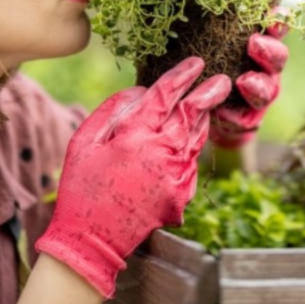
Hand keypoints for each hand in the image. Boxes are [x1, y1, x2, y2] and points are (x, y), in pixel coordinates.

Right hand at [34, 57, 230, 296]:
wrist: (92, 241)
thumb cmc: (82, 187)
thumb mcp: (84, 143)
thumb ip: (111, 110)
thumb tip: (140, 90)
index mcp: (135, 135)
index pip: (165, 95)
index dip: (182, 75)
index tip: (196, 62)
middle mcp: (161, 152)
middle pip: (193, 113)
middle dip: (209, 92)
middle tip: (222, 79)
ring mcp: (176, 175)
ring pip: (197, 138)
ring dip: (204, 119)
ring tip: (208, 104)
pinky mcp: (182, 195)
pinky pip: (192, 163)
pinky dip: (191, 148)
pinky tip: (188, 142)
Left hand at [209, 25, 288, 148]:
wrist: (193, 106)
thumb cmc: (198, 61)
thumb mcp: (197, 36)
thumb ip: (197, 16)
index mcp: (255, 40)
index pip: (273, 26)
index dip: (278, 19)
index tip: (273, 13)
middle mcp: (263, 66)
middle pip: (278, 56)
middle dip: (269, 49)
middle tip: (253, 44)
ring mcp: (258, 94)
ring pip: (268, 89)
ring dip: (258, 84)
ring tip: (244, 82)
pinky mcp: (247, 119)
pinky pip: (247, 119)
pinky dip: (237, 115)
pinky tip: (224, 113)